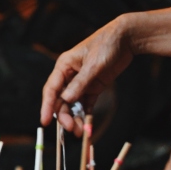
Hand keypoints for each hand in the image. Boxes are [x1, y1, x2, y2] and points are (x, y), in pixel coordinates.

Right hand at [41, 15, 135, 134]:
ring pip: (73, 104)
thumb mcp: (93, 65)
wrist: (126, 38)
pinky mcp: (94, 86)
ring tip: (80, 131)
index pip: (51, 89)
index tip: (45, 121)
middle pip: (61, 100)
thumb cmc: (106, 44)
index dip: (47, 106)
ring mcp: (82, 82)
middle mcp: (69, 75)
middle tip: (71, 129)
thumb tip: (66, 100)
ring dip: (75, 117)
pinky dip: (86, 114)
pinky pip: (86, 103)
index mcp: (64, 66)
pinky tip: (87, 124)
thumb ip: (80, 83)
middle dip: (64, 115)